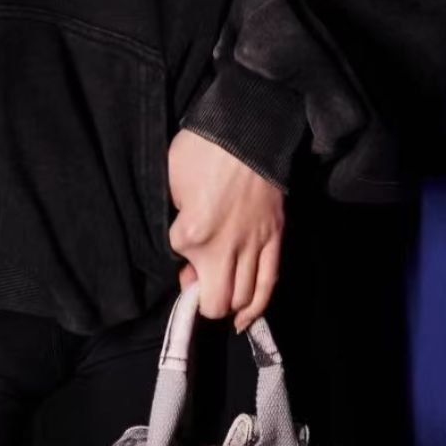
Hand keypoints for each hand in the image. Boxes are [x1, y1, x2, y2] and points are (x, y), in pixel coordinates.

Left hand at [166, 127, 284, 330]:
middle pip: (217, 301)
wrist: (248, 126)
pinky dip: (257, 306)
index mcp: (194, 234)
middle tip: (200, 285)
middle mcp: (226, 247)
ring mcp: (255, 244)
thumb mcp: (170, 182)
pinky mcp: (275, 238)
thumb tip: (186, 256)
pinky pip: (269, 283)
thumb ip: (174, 224)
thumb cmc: (202, 149)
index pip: (183, 273)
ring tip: (221, 302)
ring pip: (245, 298)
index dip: (181, 272)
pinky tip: (245, 318)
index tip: (181, 265)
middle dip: (205, 302)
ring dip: (230, 305)